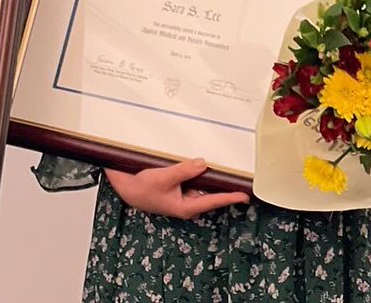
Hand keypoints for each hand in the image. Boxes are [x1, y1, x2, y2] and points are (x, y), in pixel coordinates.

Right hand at [104, 158, 249, 219]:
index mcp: (186, 206)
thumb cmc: (143, 188)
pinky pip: (192, 182)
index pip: (213, 201)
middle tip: (235, 175)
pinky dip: (196, 174)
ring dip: (207, 177)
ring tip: (217, 166)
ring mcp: (182, 197)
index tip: (245, 196)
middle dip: (221, 184)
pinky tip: (198, 165)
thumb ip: (185, 171)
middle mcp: (187, 204)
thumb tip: (204, 164)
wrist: (125, 187)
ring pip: (201, 186)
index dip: (230, 197)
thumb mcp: (165, 177)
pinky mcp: (177, 190)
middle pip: (209, 193)